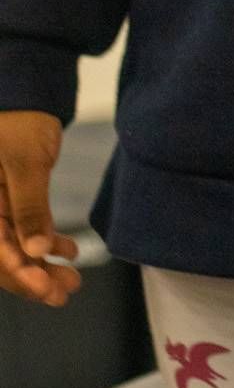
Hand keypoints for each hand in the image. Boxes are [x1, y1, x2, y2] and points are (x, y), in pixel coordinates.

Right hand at [0, 111, 80, 305]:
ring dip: (42, 267)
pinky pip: (23, 233)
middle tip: (64, 293)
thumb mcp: (24, 162)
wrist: (24, 94)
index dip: (18, 274)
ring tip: (73, 280)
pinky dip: (45, 245)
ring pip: (15, 249)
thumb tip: (36, 252)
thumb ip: (29, 207)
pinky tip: (69, 251)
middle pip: (2, 257)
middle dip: (32, 279)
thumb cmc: (18, 120)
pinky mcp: (9, 204)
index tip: (45, 289)